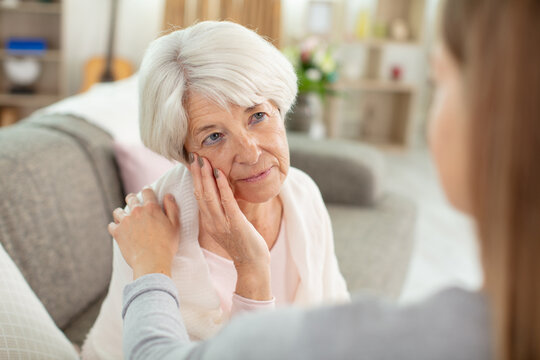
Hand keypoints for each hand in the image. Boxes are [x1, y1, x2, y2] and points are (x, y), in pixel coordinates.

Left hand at [108, 188, 180, 279]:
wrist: (152, 262)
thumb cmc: (167, 245)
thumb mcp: (175, 225)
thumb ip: (172, 208)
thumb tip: (168, 195)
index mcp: (152, 208)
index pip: (147, 191)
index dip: (147, 192)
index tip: (147, 194)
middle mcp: (137, 211)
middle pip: (131, 197)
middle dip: (133, 199)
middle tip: (136, 206)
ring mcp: (125, 221)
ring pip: (118, 211)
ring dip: (121, 213)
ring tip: (126, 220)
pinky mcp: (117, 233)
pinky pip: (111, 225)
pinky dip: (115, 227)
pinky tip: (120, 231)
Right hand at [190, 153, 271, 300]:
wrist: (251, 263)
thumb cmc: (242, 244)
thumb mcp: (226, 226)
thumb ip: (220, 212)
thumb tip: (219, 194)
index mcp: (208, 222)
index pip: (198, 197)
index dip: (194, 180)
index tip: (192, 164)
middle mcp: (212, 222)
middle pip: (200, 194)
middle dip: (197, 174)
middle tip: (194, 156)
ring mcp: (222, 223)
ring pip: (209, 196)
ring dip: (205, 176)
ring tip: (203, 160)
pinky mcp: (235, 223)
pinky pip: (227, 202)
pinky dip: (222, 186)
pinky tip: (220, 173)